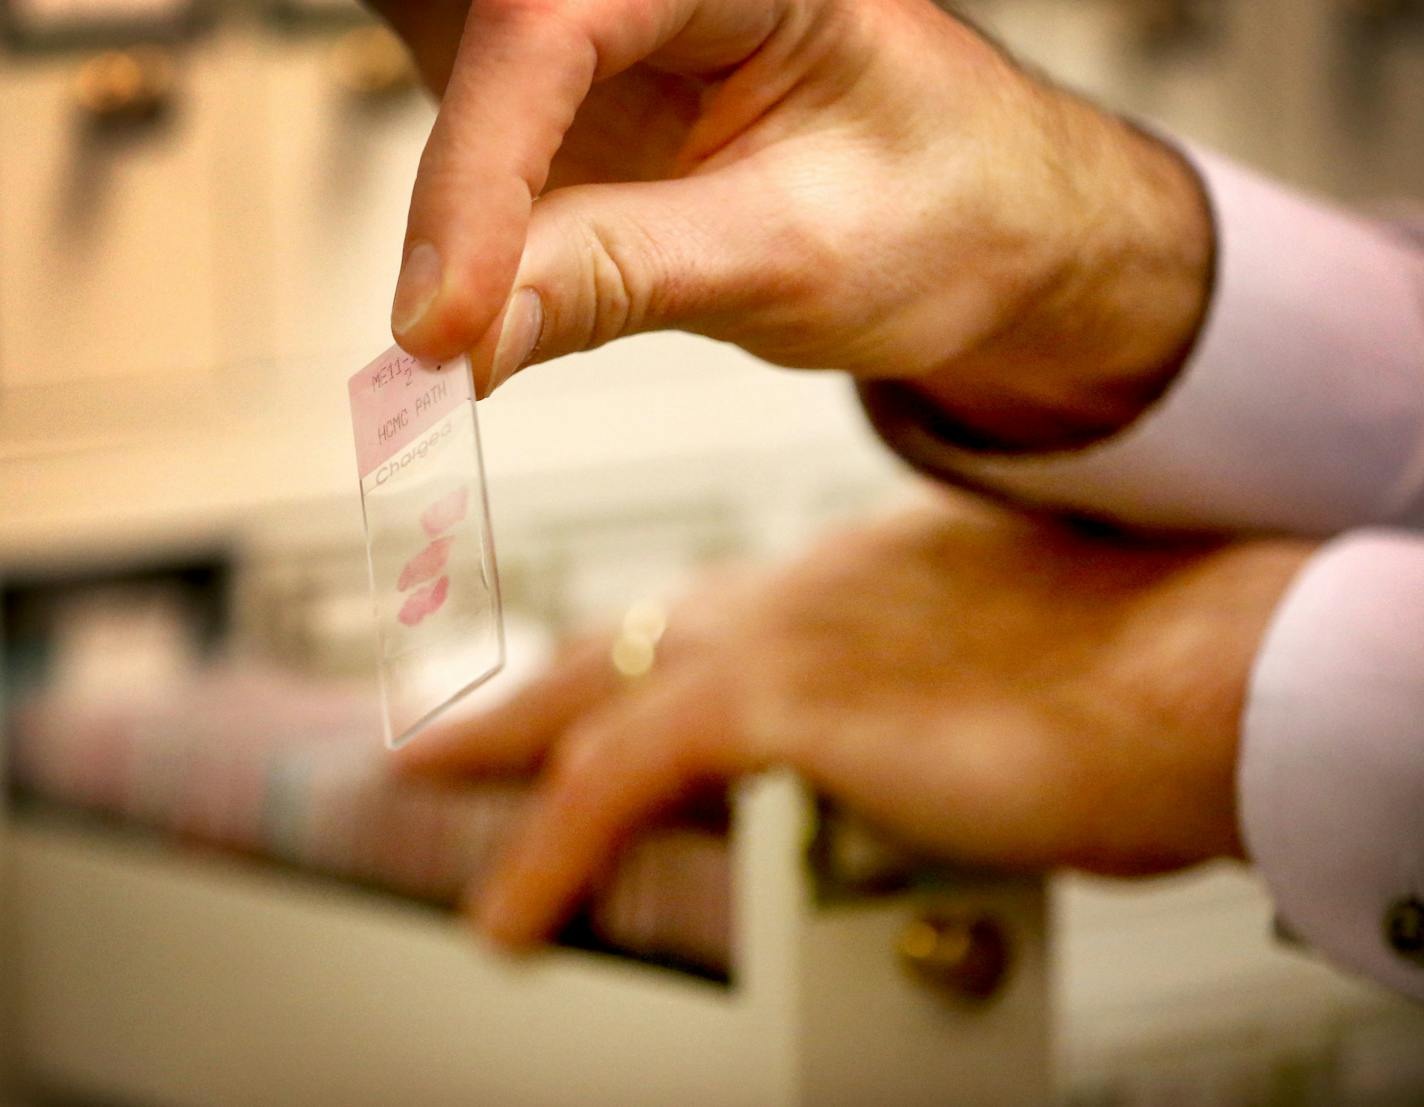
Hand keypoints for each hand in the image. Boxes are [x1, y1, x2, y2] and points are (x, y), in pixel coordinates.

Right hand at [371, 0, 1211, 447]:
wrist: (996, 227)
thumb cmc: (945, 211)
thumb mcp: (797, 257)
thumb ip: (627, 276)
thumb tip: (465, 332)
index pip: (553, 25)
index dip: (475, 177)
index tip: (439, 323)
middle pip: (491, 33)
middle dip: (447, 171)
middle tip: (428, 327)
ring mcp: (626, 31)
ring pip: (466, 64)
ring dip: (444, 187)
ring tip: (450, 311)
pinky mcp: (598, 94)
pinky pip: (487, 114)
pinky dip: (464, 206)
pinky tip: (474, 279)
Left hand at [396, 492, 1312, 949]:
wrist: (1196, 663)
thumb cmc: (1146, 679)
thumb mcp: (1019, 684)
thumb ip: (953, 716)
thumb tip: (957, 766)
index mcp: (865, 580)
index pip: (718, 618)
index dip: (651, 656)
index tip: (612, 679)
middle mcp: (808, 592)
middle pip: (630, 636)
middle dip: (539, 688)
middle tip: (466, 723)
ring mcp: (784, 638)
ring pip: (594, 695)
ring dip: (509, 754)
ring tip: (441, 792)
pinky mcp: (779, 703)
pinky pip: (616, 785)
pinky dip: (551, 856)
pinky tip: (512, 917)